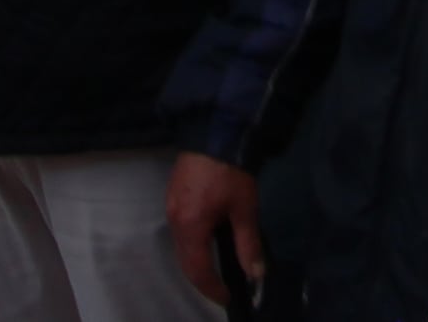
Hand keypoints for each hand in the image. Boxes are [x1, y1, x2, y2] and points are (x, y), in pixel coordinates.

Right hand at [167, 153, 265, 305]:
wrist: (215, 130)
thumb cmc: (231, 171)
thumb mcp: (244, 208)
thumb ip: (248, 243)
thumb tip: (256, 274)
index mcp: (191, 226)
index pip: (198, 269)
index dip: (211, 288)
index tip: (226, 298)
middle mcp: (175, 220)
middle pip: (185, 260)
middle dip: (202, 279)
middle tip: (220, 289)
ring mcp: (171, 206)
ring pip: (180, 245)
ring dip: (195, 261)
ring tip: (215, 270)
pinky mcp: (173, 195)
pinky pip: (179, 229)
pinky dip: (191, 243)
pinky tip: (206, 242)